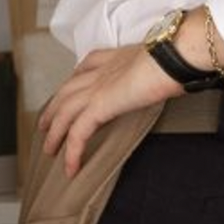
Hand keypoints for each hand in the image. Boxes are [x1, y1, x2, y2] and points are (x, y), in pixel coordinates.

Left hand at [39, 43, 181, 176]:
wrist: (174, 56)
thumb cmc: (177, 58)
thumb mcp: (163, 63)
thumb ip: (156, 72)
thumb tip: (168, 79)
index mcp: (115, 57)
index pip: (86, 66)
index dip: (74, 80)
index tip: (69, 90)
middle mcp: (101, 70)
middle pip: (67, 90)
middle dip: (54, 108)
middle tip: (46, 124)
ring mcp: (97, 86)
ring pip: (65, 111)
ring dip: (55, 132)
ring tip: (50, 150)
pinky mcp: (99, 105)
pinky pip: (78, 133)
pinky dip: (72, 151)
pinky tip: (71, 167)